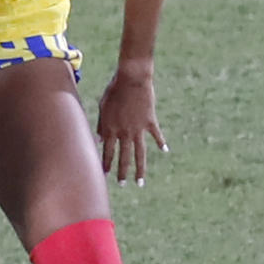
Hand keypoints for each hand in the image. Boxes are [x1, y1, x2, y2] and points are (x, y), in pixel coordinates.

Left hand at [96, 66, 166, 184]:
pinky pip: (156, 135)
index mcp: (110, 128)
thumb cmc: (113, 90)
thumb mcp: (103, 106)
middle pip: (123, 157)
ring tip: (140, 182)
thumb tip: (98, 139)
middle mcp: (124, 132)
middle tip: (123, 184)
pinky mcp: (150, 122)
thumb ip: (101, 124)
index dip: (105, 164)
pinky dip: (161, 142)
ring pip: (139, 153)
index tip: (104, 175)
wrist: (132, 79)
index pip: (106, 152)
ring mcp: (138, 128)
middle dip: (122, 172)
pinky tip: (165, 151)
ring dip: (140, 169)